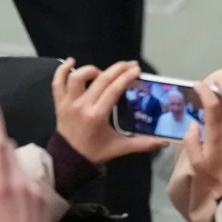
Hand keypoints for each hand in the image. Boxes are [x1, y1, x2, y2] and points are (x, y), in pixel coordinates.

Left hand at [53, 59, 168, 163]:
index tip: (136, 69)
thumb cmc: (95, 152)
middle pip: (100, 80)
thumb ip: (143, 144)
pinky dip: (62, 70)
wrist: (68, 161)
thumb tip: (164, 142)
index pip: (113, 89)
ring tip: (103, 72)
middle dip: (117, 69)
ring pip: (77, 77)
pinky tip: (71, 61)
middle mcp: (82, 106)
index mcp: (97, 116)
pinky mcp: (59, 103)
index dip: (126, 77)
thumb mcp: (120, 148)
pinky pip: (57, 83)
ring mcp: (68, 103)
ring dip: (92, 70)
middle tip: (130, 65)